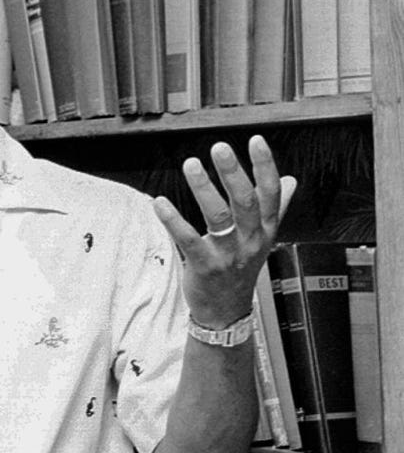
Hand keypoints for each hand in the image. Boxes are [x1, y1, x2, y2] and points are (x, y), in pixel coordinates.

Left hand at [152, 135, 296, 328]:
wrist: (226, 311)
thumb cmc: (241, 269)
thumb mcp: (262, 239)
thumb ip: (276, 208)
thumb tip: (292, 181)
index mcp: (264, 230)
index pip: (270, 194)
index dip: (265, 166)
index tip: (256, 141)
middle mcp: (250, 240)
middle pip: (246, 202)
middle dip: (234, 173)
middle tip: (220, 148)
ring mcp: (228, 255)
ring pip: (219, 217)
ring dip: (204, 189)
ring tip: (191, 164)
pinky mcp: (205, 267)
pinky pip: (188, 240)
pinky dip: (173, 220)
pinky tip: (160, 202)